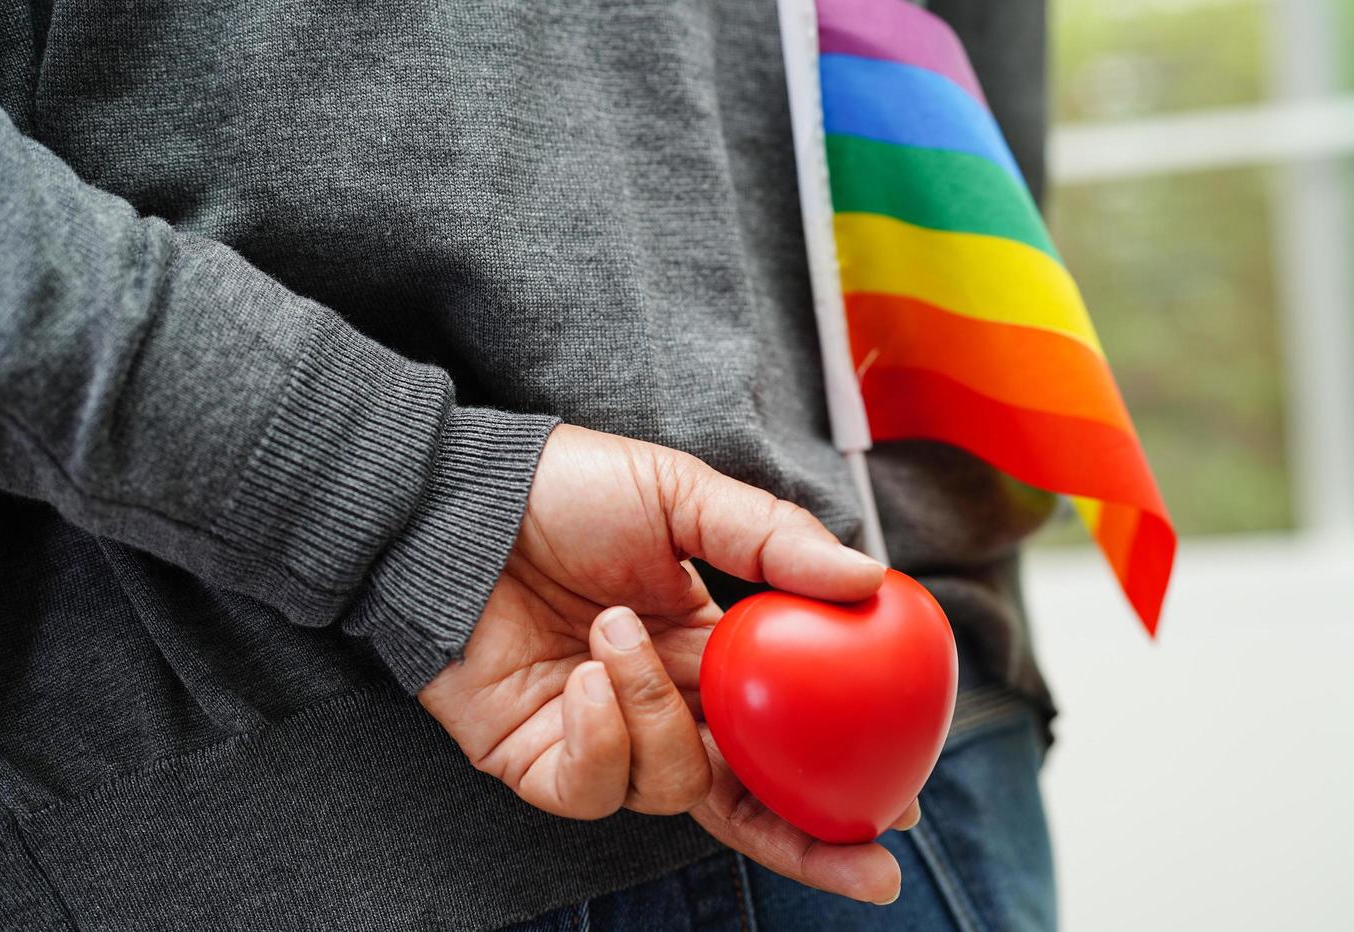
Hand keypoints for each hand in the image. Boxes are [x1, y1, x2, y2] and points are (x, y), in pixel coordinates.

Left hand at [419, 423, 907, 902]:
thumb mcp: (681, 495)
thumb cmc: (563, 491)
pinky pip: (596, 788)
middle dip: (808, 841)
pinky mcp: (539, 761)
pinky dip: (600, 733)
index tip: (897, 805)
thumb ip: (772, 540)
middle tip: (866, 863)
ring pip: (674, 787)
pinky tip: (584, 673)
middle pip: (748, 800)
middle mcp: (661, 705)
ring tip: (615, 631)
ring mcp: (601, 738)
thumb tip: (869, 578)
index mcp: (705, 650)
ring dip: (657, 715)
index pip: (782, 732)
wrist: (456, 502)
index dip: (835, 774)